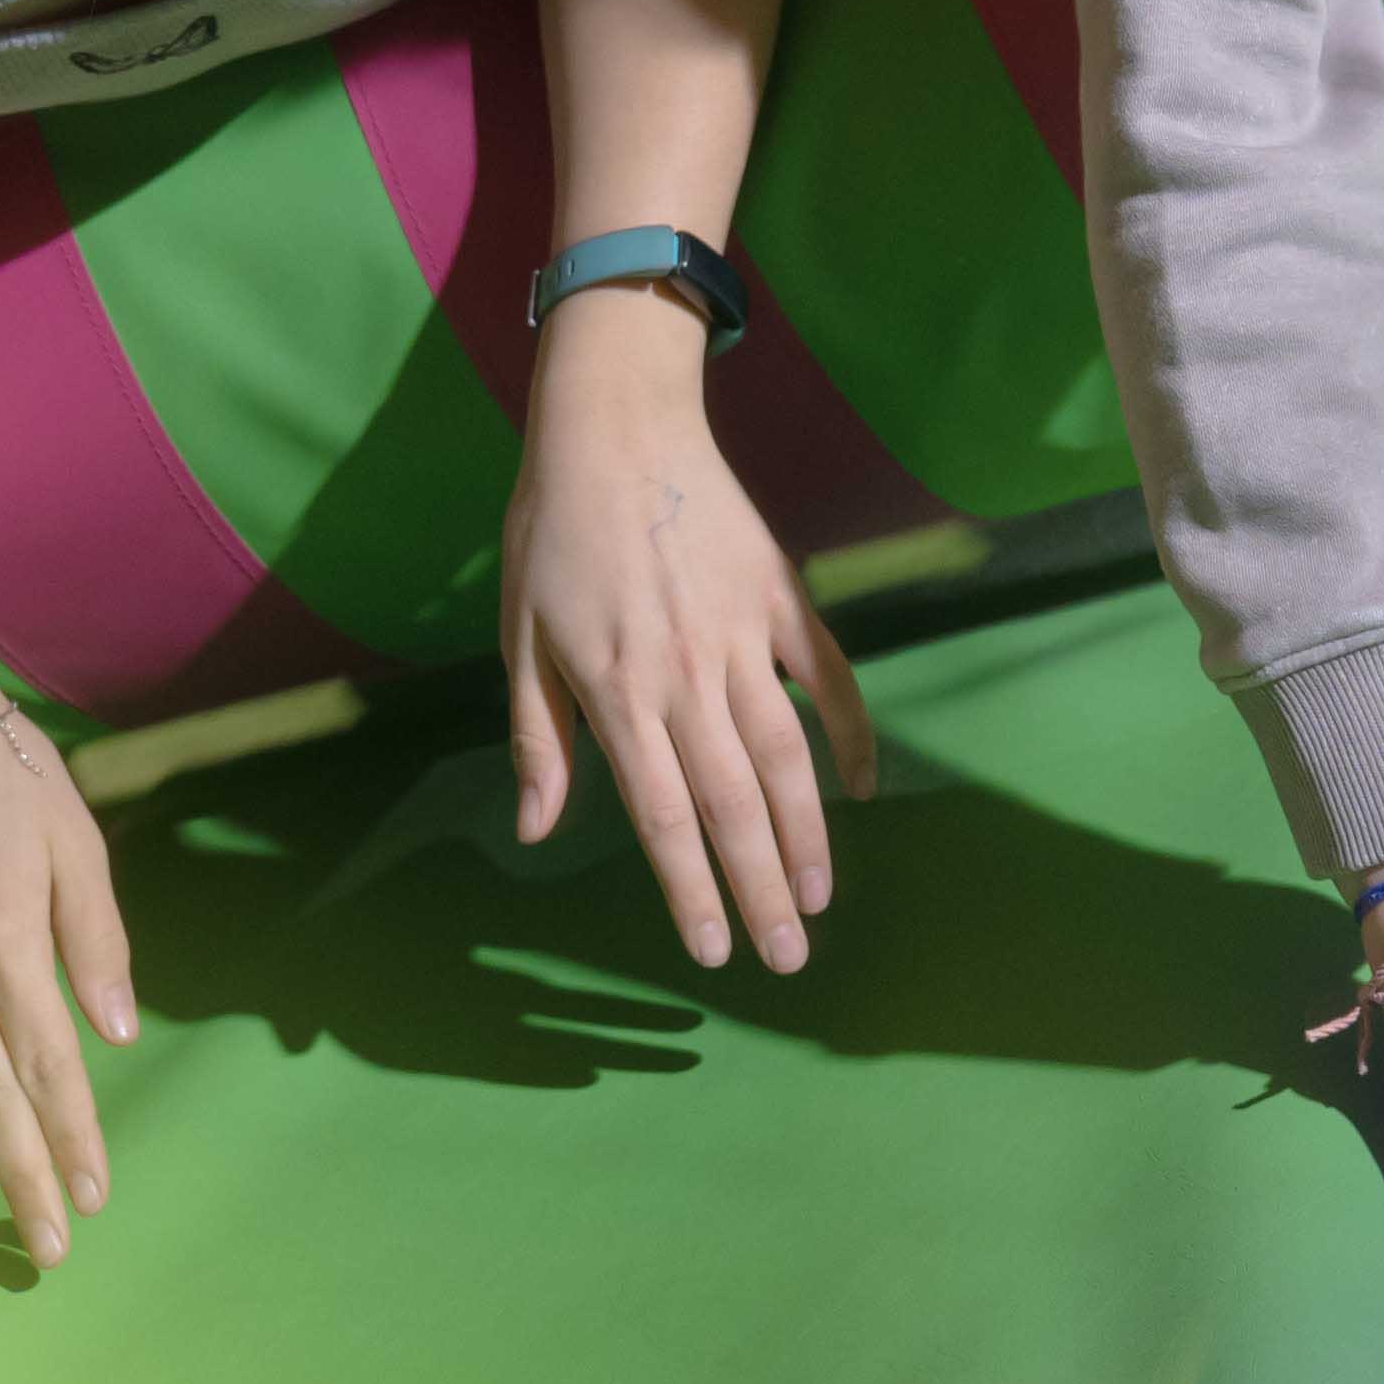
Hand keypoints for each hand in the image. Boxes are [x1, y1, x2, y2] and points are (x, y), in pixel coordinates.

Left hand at [498, 285, 874, 972]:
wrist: (615, 423)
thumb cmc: (551, 532)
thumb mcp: (522, 635)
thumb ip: (539, 737)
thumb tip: (538, 831)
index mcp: (618, 689)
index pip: (665, 817)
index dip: (692, 891)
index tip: (715, 952)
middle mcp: (687, 673)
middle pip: (735, 803)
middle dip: (765, 889)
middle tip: (789, 960)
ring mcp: (742, 633)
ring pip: (788, 753)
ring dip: (810, 833)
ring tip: (823, 898)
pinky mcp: (780, 594)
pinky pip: (827, 675)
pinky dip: (850, 732)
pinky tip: (861, 787)